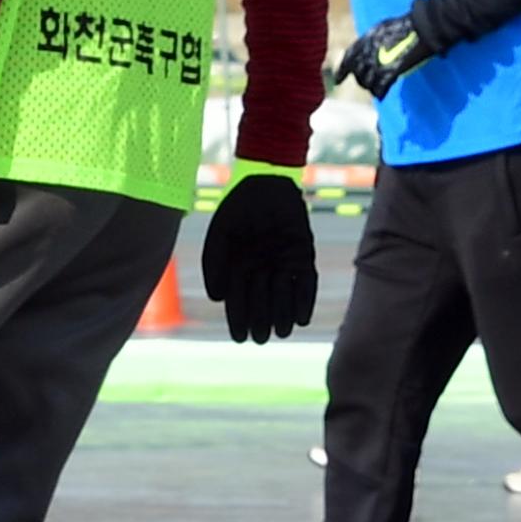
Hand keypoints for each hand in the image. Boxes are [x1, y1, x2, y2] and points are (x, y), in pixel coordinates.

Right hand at [198, 161, 318, 342]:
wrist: (265, 183)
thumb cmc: (238, 208)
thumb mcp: (219, 234)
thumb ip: (214, 264)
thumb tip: (217, 298)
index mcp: (239, 269)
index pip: (238, 301)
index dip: (239, 320)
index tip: (239, 338)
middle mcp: (262, 271)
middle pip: (261, 303)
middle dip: (261, 322)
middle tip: (260, 338)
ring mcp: (284, 265)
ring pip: (284, 297)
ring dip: (282, 316)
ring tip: (281, 332)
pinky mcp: (303, 258)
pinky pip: (306, 283)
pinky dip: (305, 301)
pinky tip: (301, 318)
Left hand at [332, 15, 428, 99]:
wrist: (423, 27)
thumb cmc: (407, 25)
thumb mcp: (382, 28)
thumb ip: (373, 41)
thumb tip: (369, 51)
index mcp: (365, 39)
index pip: (348, 58)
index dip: (342, 71)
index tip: (339, 81)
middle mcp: (368, 52)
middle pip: (358, 73)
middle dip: (361, 80)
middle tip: (366, 84)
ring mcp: (378, 63)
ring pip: (367, 82)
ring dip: (370, 87)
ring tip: (376, 89)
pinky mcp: (391, 72)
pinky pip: (380, 87)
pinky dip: (380, 92)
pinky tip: (382, 94)